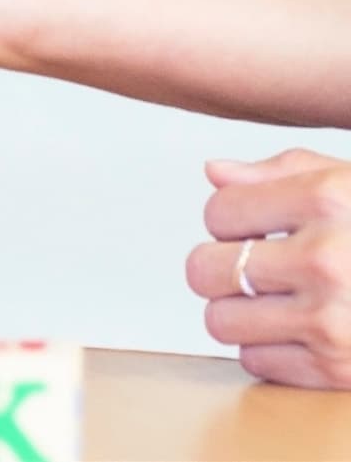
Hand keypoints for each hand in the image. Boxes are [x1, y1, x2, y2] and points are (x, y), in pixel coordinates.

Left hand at [183, 149, 350, 388]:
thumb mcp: (349, 183)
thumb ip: (279, 173)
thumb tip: (215, 173)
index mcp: (327, 201)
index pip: (218, 213)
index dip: (231, 221)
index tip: (256, 227)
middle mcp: (327, 259)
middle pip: (204, 270)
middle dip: (221, 268)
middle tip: (257, 267)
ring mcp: (333, 318)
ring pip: (221, 322)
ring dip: (240, 313)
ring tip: (277, 299)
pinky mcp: (339, 368)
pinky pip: (255, 361)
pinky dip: (270, 350)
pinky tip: (302, 331)